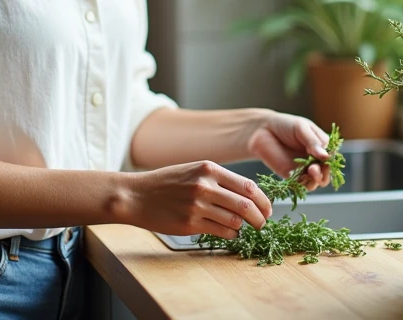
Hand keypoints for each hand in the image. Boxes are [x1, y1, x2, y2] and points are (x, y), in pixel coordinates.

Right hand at [120, 161, 273, 239]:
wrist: (135, 195)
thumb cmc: (165, 183)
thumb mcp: (192, 170)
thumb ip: (217, 179)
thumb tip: (247, 195)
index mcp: (208, 168)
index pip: (248, 186)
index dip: (263, 200)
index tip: (267, 209)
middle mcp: (204, 185)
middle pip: (246, 205)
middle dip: (260, 217)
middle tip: (262, 223)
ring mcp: (197, 206)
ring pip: (235, 221)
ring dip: (243, 227)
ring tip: (241, 227)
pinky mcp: (190, 224)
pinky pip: (221, 232)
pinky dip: (231, 234)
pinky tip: (228, 232)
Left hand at [245, 112, 331, 189]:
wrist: (262, 129)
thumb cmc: (285, 125)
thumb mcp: (301, 128)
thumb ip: (313, 141)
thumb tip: (326, 156)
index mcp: (321, 147)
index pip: (331, 157)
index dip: (330, 160)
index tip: (325, 158)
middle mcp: (314, 160)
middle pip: (326, 173)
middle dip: (324, 173)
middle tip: (315, 167)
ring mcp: (303, 169)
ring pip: (315, 182)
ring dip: (316, 180)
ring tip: (311, 171)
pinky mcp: (291, 176)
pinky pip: (300, 185)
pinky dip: (302, 184)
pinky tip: (299, 178)